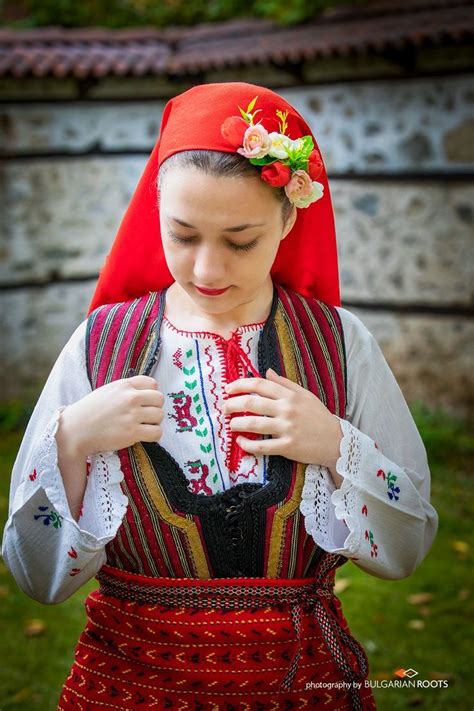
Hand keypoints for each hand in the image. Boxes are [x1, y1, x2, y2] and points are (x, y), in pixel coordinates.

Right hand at [58, 375, 164, 456]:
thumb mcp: (107, 391)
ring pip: (159, 415)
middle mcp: (130, 398)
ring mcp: (132, 415)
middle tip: (145, 416)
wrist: (75, 430)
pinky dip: (154, 436)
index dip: (150, 394)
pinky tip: (144, 437)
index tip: (144, 403)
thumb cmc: (89, 411)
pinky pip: (157, 432)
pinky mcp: (132, 432)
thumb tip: (144, 393)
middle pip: (159, 399)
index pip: (152, 383)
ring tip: (143, 427)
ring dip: (154, 422)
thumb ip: (125, 390)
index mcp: (124, 385)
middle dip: (154, 408)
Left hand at [223, 368, 342, 469]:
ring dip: (236, 424)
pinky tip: (240, 442)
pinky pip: (262, 446)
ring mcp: (287, 428)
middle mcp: (287, 409)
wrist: (337, 441)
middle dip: (232, 404)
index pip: (259, 385)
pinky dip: (247, 445)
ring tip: (230, 425)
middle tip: (224, 408)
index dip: (240, 385)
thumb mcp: (305, 395)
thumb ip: (285, 384)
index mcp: (290, 395)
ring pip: (253, 424)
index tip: (228, 389)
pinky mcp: (287, 446)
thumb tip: (267, 372)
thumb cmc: (319, 417)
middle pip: (251, 403)